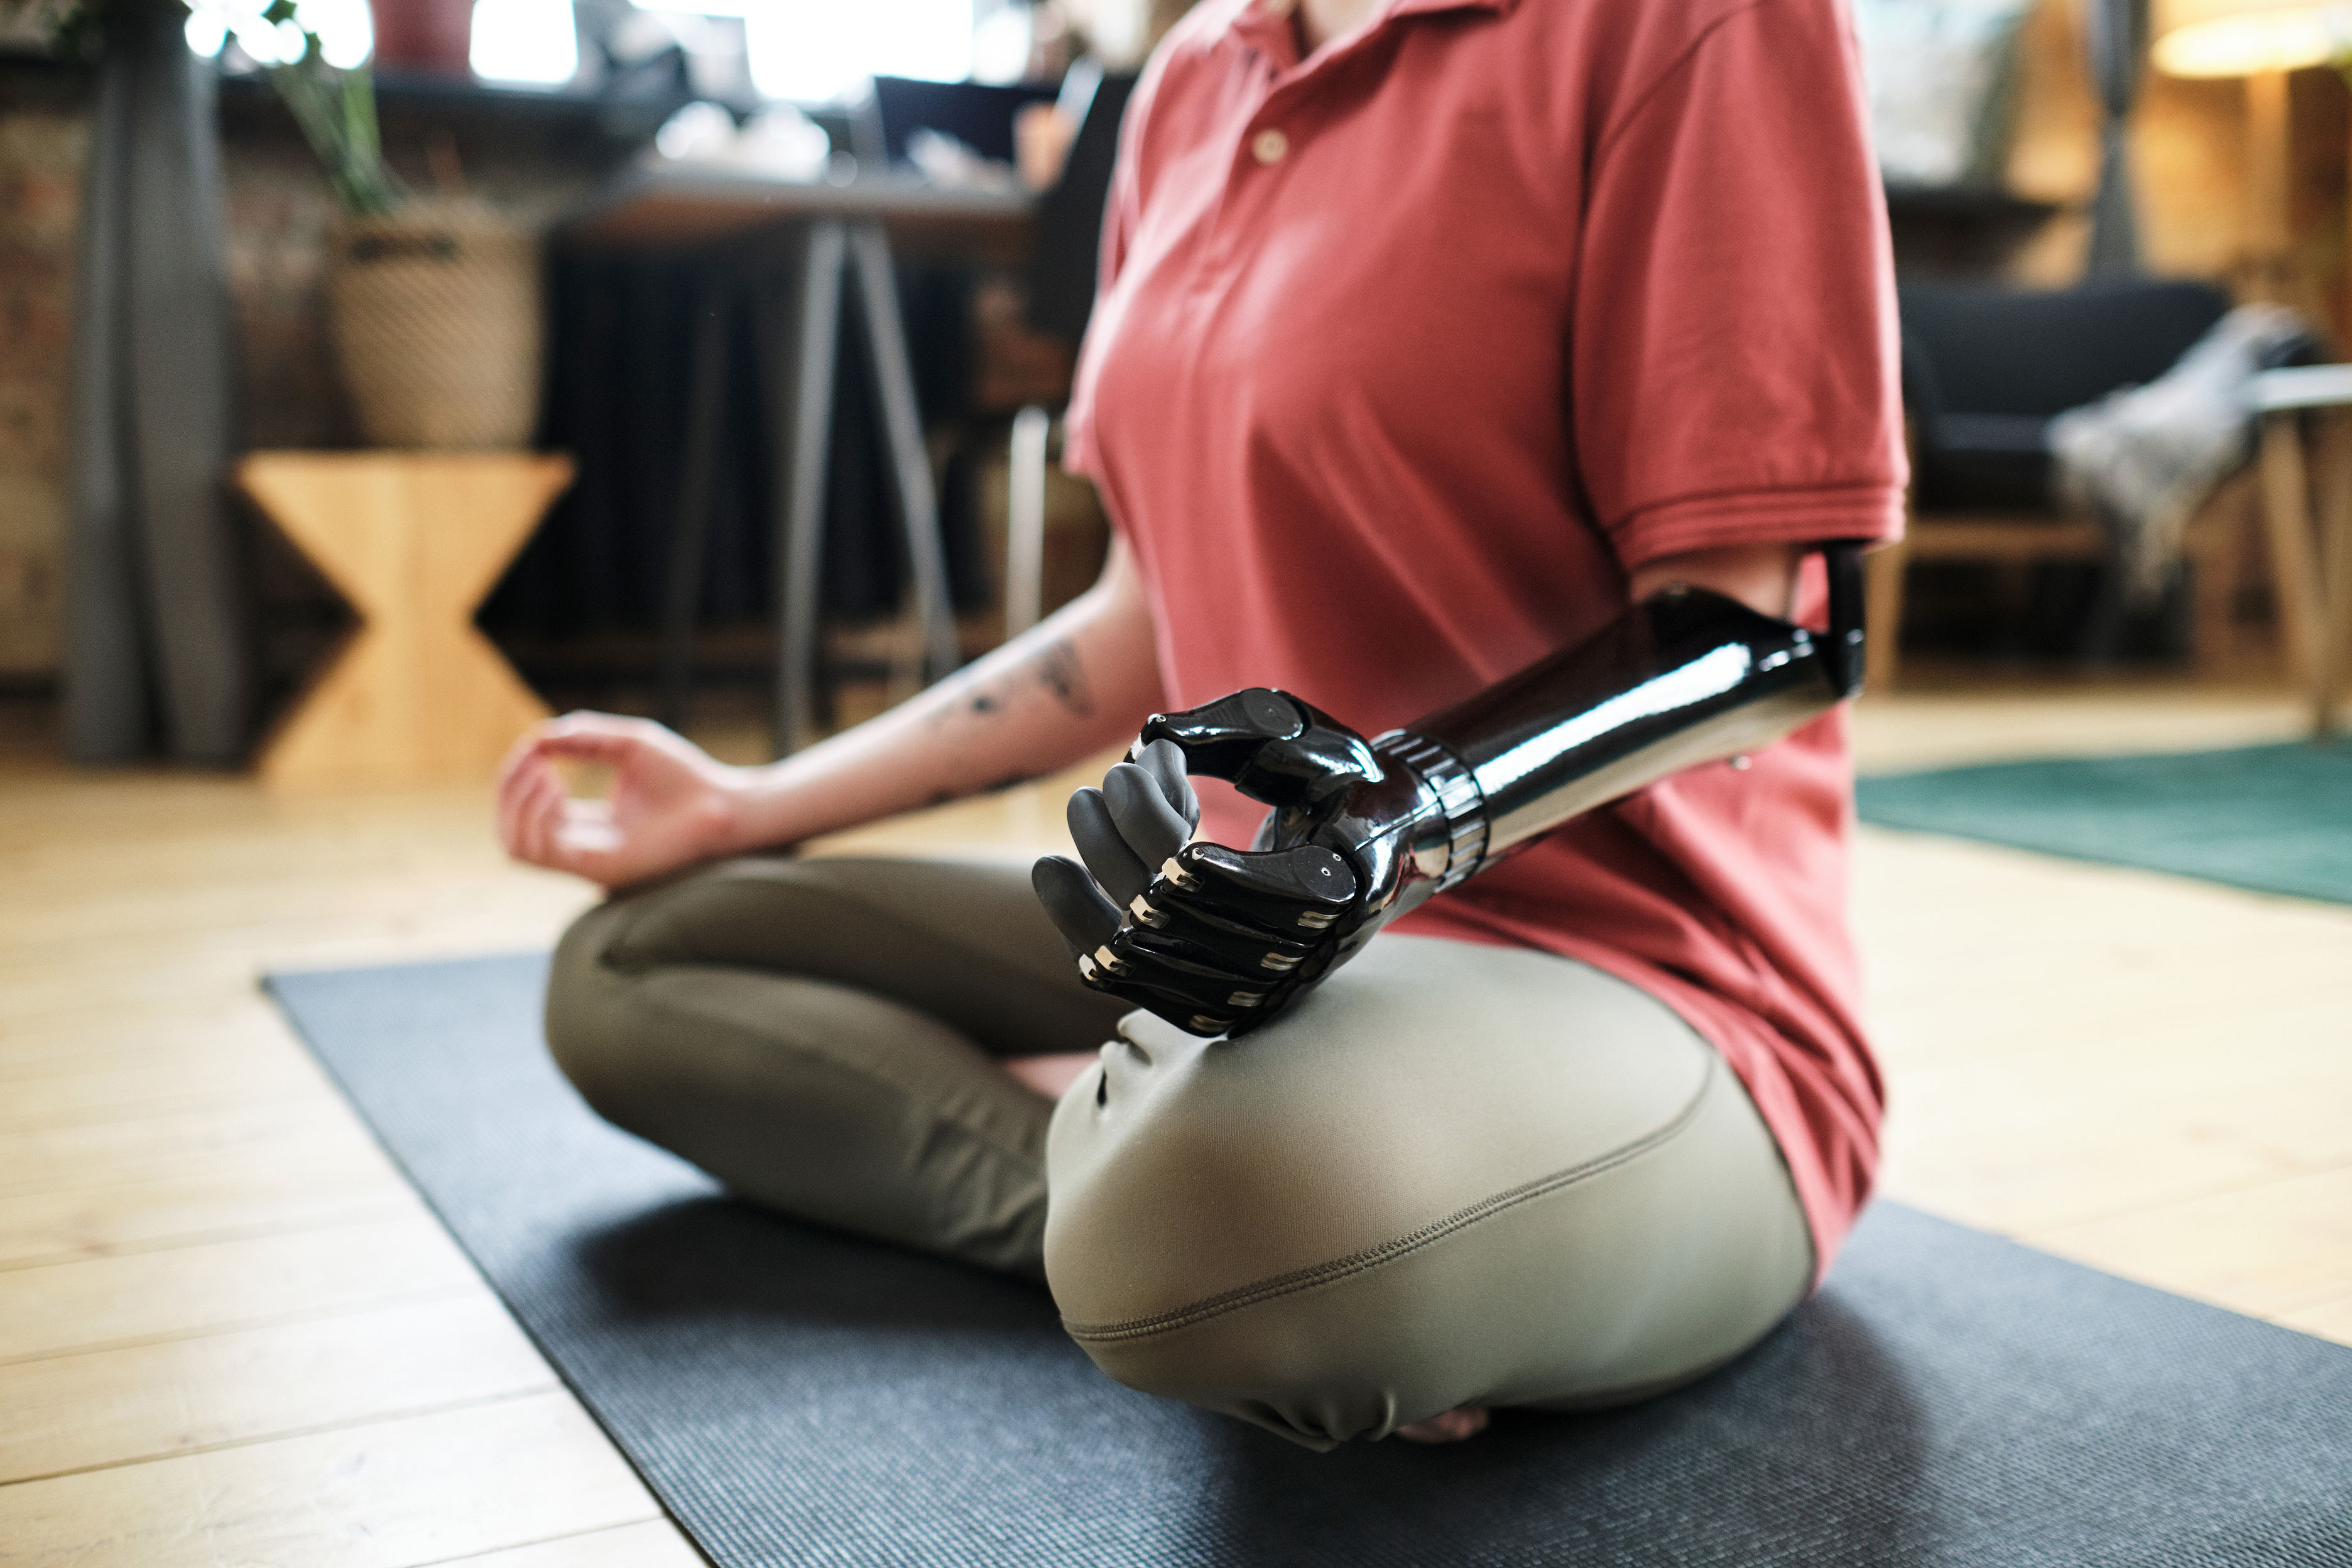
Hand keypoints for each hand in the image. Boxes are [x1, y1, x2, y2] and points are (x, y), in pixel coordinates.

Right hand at [495, 713, 748, 888]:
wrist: (723, 801)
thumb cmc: (684, 774)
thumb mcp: (625, 743)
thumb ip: (581, 738)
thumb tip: (534, 740)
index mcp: (590, 824)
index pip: (530, 811)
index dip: (518, 778)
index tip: (533, 747)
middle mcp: (584, 847)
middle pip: (513, 831)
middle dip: (508, 791)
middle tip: (529, 759)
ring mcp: (590, 861)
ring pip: (518, 846)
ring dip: (518, 804)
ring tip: (544, 773)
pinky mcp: (600, 870)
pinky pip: (544, 852)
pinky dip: (537, 816)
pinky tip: (557, 786)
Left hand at [1032, 691, 1448, 1037]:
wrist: (1394, 845)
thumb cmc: (1340, 777)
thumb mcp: (1301, 735)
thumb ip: (1228, 728)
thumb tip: (1147, 737)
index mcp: (1328, 887)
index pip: (1202, 872)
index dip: (1150, 818)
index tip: (1135, 763)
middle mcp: (1299, 953)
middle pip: (1162, 912)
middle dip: (1111, 841)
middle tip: (1093, 786)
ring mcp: (1264, 989)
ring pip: (1143, 965)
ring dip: (1083, 903)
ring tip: (1056, 848)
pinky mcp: (1234, 1003)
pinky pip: (1144, 991)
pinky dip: (1093, 945)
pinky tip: (1064, 890)